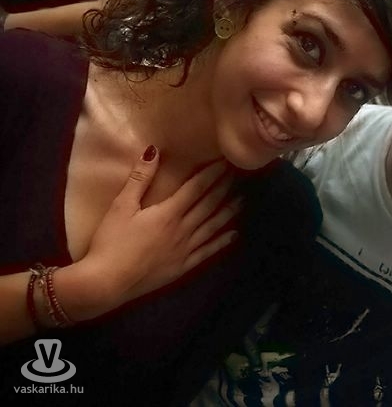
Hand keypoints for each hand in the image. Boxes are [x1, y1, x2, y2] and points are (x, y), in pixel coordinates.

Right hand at [73, 146, 239, 316]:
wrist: (106, 283)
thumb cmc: (110, 242)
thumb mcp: (121, 206)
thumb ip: (139, 178)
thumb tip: (154, 150)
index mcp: (169, 213)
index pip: (197, 188)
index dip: (212, 173)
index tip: (226, 162)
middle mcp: (183, 229)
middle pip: (209, 204)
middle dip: (224, 188)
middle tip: (239, 175)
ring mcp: (185, 249)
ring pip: (213, 226)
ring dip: (228, 211)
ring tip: (242, 200)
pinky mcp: (183, 267)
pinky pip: (208, 252)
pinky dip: (222, 242)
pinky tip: (233, 235)